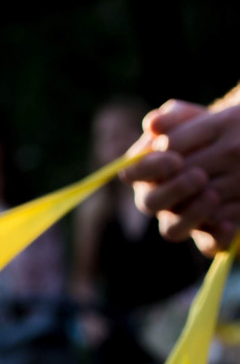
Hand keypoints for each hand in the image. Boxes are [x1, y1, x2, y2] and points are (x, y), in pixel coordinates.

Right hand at [123, 99, 239, 254]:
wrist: (230, 146)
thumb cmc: (202, 131)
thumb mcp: (189, 118)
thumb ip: (171, 117)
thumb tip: (153, 123)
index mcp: (143, 172)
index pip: (132, 173)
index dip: (150, 168)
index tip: (174, 157)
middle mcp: (154, 199)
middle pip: (150, 204)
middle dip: (173, 190)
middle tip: (199, 176)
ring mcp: (178, 219)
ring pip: (172, 230)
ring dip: (191, 215)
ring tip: (213, 195)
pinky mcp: (206, 234)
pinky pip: (206, 246)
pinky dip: (217, 238)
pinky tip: (230, 224)